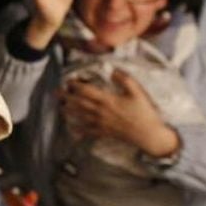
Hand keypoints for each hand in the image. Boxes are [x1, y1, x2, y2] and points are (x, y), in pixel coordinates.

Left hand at [60, 70, 179, 156]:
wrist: (149, 135)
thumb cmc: (144, 112)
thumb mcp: (137, 91)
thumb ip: (124, 79)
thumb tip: (112, 70)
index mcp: (107, 100)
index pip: (86, 91)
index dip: (75, 85)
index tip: (68, 80)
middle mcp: (100, 112)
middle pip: (79, 103)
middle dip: (66, 97)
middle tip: (56, 93)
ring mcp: (101, 123)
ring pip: (80, 117)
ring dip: (69, 112)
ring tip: (60, 107)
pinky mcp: (105, 133)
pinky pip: (88, 132)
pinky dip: (79, 130)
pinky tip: (72, 129)